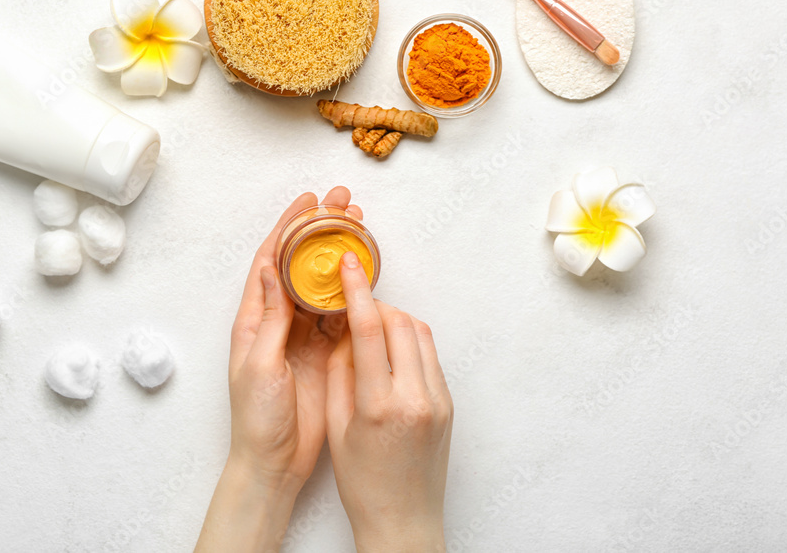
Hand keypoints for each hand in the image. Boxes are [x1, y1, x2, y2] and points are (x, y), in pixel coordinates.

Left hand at [196, 187, 361, 552]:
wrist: (276, 462)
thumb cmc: (256, 417)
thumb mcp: (258, 364)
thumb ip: (270, 318)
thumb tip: (272, 268)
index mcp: (254, 320)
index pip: (271, 261)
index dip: (288, 227)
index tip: (309, 202)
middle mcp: (279, 321)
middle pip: (300, 265)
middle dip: (320, 231)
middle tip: (344, 204)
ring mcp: (305, 336)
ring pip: (323, 285)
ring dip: (338, 256)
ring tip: (360, 228)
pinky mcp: (327, 354)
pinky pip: (342, 315)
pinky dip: (354, 292)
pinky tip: (367, 274)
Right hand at [326, 251, 453, 552]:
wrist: (404, 519)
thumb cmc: (364, 484)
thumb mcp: (338, 427)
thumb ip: (341, 374)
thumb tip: (345, 332)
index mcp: (379, 406)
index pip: (368, 331)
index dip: (356, 292)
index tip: (348, 266)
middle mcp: (415, 398)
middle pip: (400, 323)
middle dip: (376, 305)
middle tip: (355, 304)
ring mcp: (438, 400)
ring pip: (420, 334)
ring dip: (395, 321)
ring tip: (371, 329)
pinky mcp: (449, 404)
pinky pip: (430, 356)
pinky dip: (410, 343)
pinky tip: (390, 353)